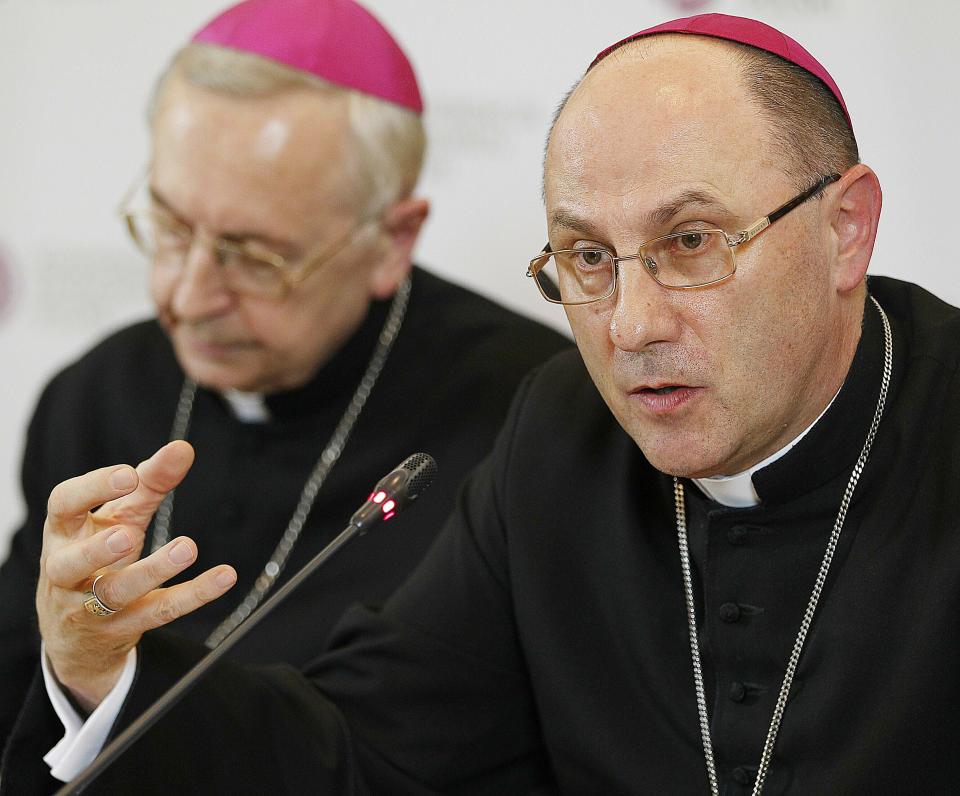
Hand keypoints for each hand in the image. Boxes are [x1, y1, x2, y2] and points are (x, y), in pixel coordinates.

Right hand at [37, 441, 236, 711]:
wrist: (76, 632)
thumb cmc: (98, 555)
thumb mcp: (120, 516)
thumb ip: (149, 483)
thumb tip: (182, 448)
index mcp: (63, 532)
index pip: (63, 505)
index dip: (92, 488)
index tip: (129, 474)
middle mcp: (66, 571)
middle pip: (71, 562)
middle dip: (98, 549)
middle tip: (128, 533)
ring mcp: (89, 606)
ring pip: (114, 593)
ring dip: (150, 572)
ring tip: (187, 547)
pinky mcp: (121, 629)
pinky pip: (159, 611)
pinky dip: (193, 595)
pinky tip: (224, 577)